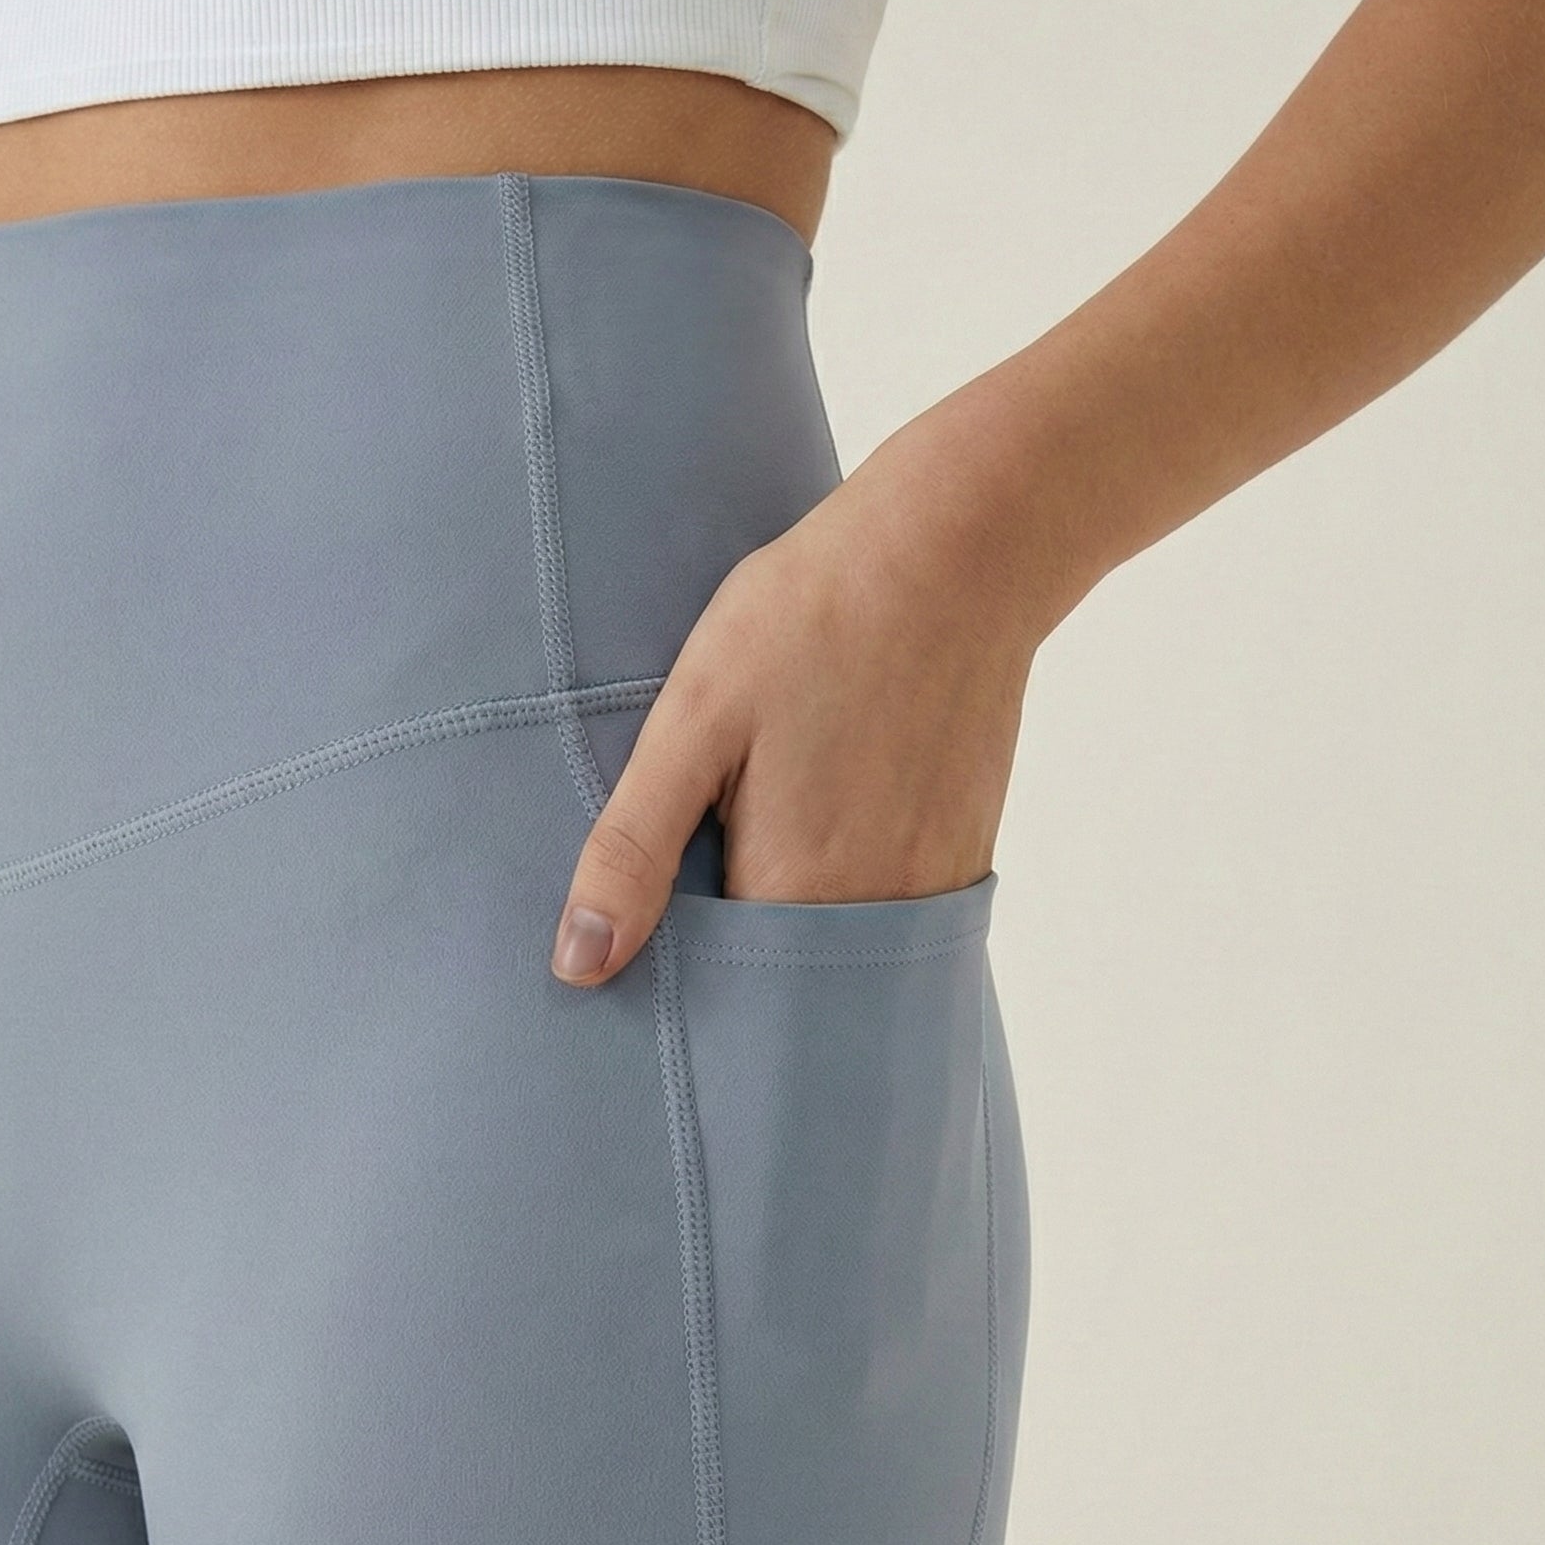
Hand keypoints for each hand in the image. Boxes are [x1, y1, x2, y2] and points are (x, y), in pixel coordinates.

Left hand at [548, 417, 1062, 986]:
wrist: (957, 547)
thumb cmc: (810, 617)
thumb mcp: (692, 719)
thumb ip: (633, 849)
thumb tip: (579, 965)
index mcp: (794, 890)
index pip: (719, 997)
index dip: (676, 980)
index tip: (642, 946)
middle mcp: (876, 911)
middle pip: (784, 983)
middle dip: (734, 963)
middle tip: (699, 868)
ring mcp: (932, 885)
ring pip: (839, 950)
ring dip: (791, 925)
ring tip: (757, 841)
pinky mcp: (965, 851)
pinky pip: (892, 914)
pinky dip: (850, 894)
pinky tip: (827, 822)